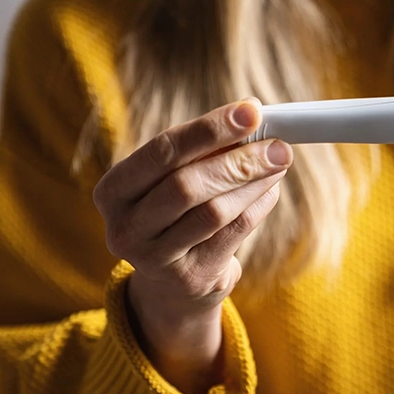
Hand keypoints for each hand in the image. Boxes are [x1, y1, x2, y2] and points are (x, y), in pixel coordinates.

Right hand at [92, 99, 291, 393]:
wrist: (171, 281)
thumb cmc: (175, 210)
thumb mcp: (174, 177)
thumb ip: (204, 147)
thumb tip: (251, 112)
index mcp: (114, 190)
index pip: (162, 151)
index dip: (209, 129)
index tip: (251, 111)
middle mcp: (126, 227)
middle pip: (186, 185)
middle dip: (237, 160)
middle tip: (277, 144)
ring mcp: (155, 258)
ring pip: (214, 212)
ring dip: (254, 182)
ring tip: (280, 160)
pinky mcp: (190, 278)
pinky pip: (234, 233)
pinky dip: (258, 205)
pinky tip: (272, 186)